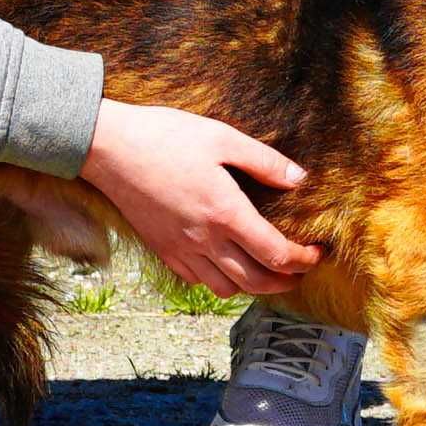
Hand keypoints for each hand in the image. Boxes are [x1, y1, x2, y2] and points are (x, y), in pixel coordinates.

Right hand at [81, 98, 322, 296]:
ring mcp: (180, 249)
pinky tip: (225, 263)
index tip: (317, 253)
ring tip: (265, 270)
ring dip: (252, 286)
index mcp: (225, 213)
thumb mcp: (222, 137)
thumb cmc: (165, 136)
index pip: (276, 254)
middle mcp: (204, 240)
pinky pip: (196, 281)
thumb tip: (300, 179)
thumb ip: (265, 162)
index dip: (303, 260)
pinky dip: (218, 281)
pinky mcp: (161, 250)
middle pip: (256, 282)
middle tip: (300, 271)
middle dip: (285, 282)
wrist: (108, 147)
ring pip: (225, 289)